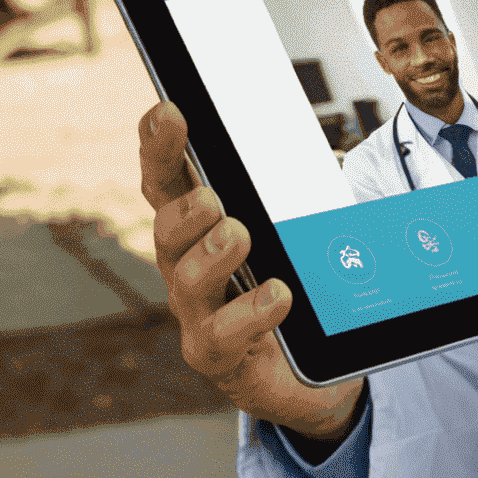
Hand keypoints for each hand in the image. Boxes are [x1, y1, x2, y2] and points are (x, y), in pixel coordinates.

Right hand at [140, 101, 364, 445]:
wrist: (302, 365)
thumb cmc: (291, 280)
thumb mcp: (290, 226)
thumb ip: (291, 187)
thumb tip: (317, 140)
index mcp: (199, 223)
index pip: (168, 179)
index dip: (160, 147)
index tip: (169, 112)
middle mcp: (186, 264)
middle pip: (166, 227)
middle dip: (185, 209)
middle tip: (211, 198)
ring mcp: (197, 312)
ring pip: (185, 280)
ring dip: (211, 254)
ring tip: (237, 236)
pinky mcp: (216, 354)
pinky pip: (222, 335)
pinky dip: (250, 312)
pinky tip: (278, 294)